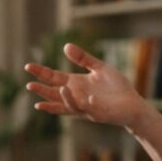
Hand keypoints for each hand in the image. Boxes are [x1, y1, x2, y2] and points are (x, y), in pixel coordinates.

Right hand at [24, 43, 151, 129]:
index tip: (28, 66)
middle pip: (55, 94)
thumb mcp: (99, 68)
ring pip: (70, 105)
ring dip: (64, 98)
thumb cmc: (116, 88)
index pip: (54, 78)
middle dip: (43, 91)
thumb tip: (65, 46)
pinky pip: (90, 110)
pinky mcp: (99, 114)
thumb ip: (83, 59)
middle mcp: (77, 97)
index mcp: (76, 85)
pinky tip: (87, 97)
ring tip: (61, 88)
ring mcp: (87, 107)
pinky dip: (87, 104)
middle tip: (29, 85)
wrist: (133, 105)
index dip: (41, 73)